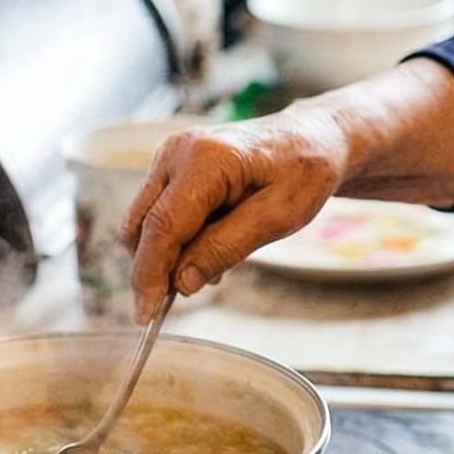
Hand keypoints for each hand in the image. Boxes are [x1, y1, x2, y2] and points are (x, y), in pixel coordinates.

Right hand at [116, 108, 351, 318]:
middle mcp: (178, 151)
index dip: (150, 273)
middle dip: (154, 269)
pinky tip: (211, 245)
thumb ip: (227, 248)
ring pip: (144, 223)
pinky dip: (176, 239)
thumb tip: (181, 282)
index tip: (146, 314)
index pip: (162, 225)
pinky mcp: (171, 167)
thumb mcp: (279, 217)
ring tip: (216, 262)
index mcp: (206, 159)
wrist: (312, 138)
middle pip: (142, 225)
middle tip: (181, 299)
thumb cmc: (304, 171)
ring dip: (168, 254)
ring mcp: (170, 156)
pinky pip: (158, 213)